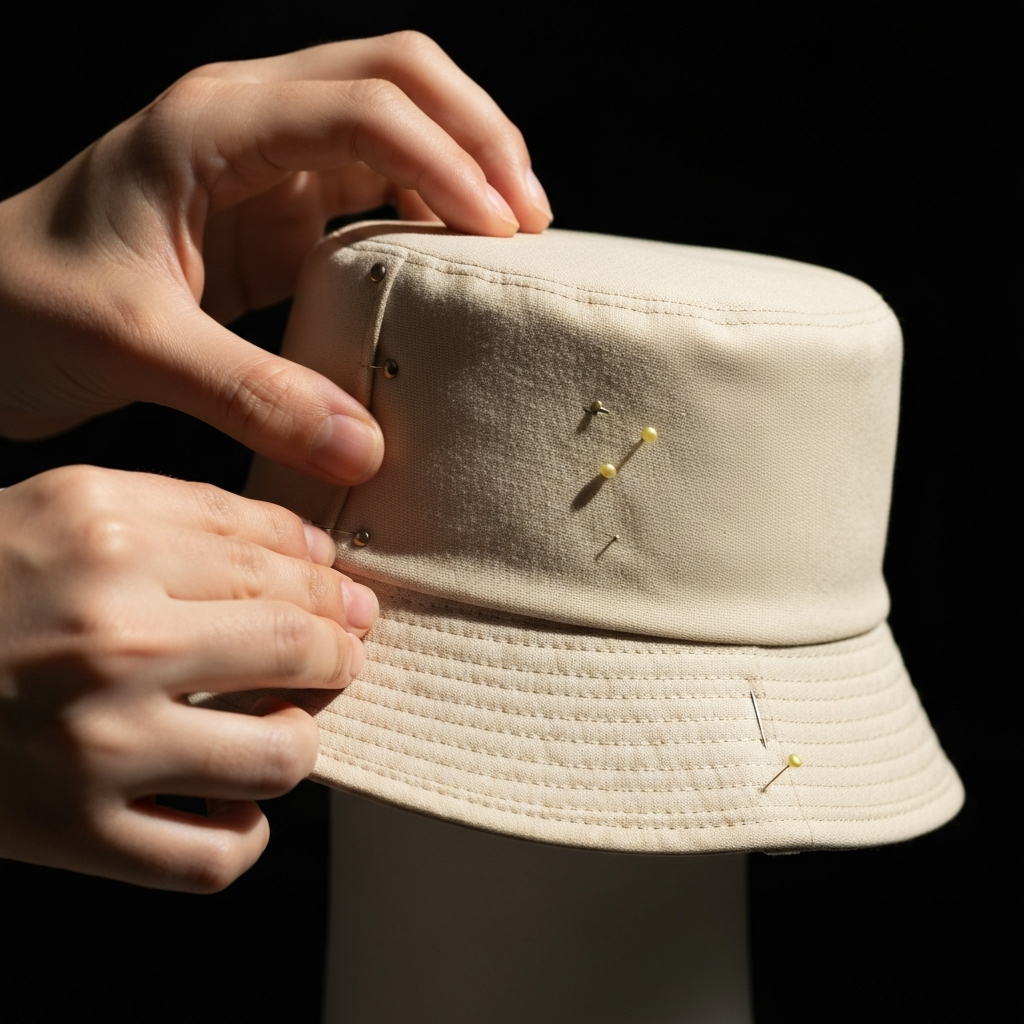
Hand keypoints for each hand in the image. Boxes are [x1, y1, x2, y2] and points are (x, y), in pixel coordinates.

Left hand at [0, 32, 551, 481]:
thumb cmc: (27, 308)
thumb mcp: (133, 348)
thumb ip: (249, 395)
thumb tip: (363, 446)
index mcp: (211, 127)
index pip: (364, 107)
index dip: (448, 163)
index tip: (499, 237)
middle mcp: (249, 123)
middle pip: (400, 74)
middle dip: (480, 135)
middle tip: (528, 220)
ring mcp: (268, 162)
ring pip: (399, 121)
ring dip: (464, 166)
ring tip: (510, 241)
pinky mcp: (278, 211)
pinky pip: (376, 188)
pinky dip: (428, 212)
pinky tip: (452, 263)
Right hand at [0, 466, 376, 890]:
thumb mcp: (66, 507)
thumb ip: (192, 513)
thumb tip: (312, 550)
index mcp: (107, 537)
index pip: (276, 555)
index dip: (326, 578)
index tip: (342, 595)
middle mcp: (108, 637)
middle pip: (295, 642)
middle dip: (339, 648)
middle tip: (341, 652)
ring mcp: (96, 743)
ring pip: (279, 755)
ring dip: (300, 738)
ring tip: (285, 722)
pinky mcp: (75, 832)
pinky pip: (214, 855)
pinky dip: (243, 832)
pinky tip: (230, 800)